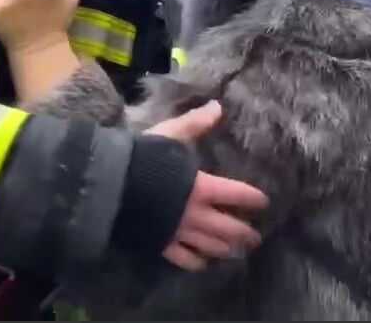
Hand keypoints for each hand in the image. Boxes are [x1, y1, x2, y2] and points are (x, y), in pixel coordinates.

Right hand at [147, 101, 269, 270]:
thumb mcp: (168, 135)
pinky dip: (197, 263)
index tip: (263, 203)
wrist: (107, 188)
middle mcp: (196, 214)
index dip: (253, 199)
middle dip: (245, 233)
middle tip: (255, 237)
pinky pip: (185, 259)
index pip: (236, 194)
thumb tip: (217, 107)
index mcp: (202, 187)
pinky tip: (202, 263)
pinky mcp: (162, 246)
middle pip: (228, 228)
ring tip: (236, 252)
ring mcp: (180, 233)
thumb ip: (194, 124)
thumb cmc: (140, 159)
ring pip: (211, 246)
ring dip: (227, 250)